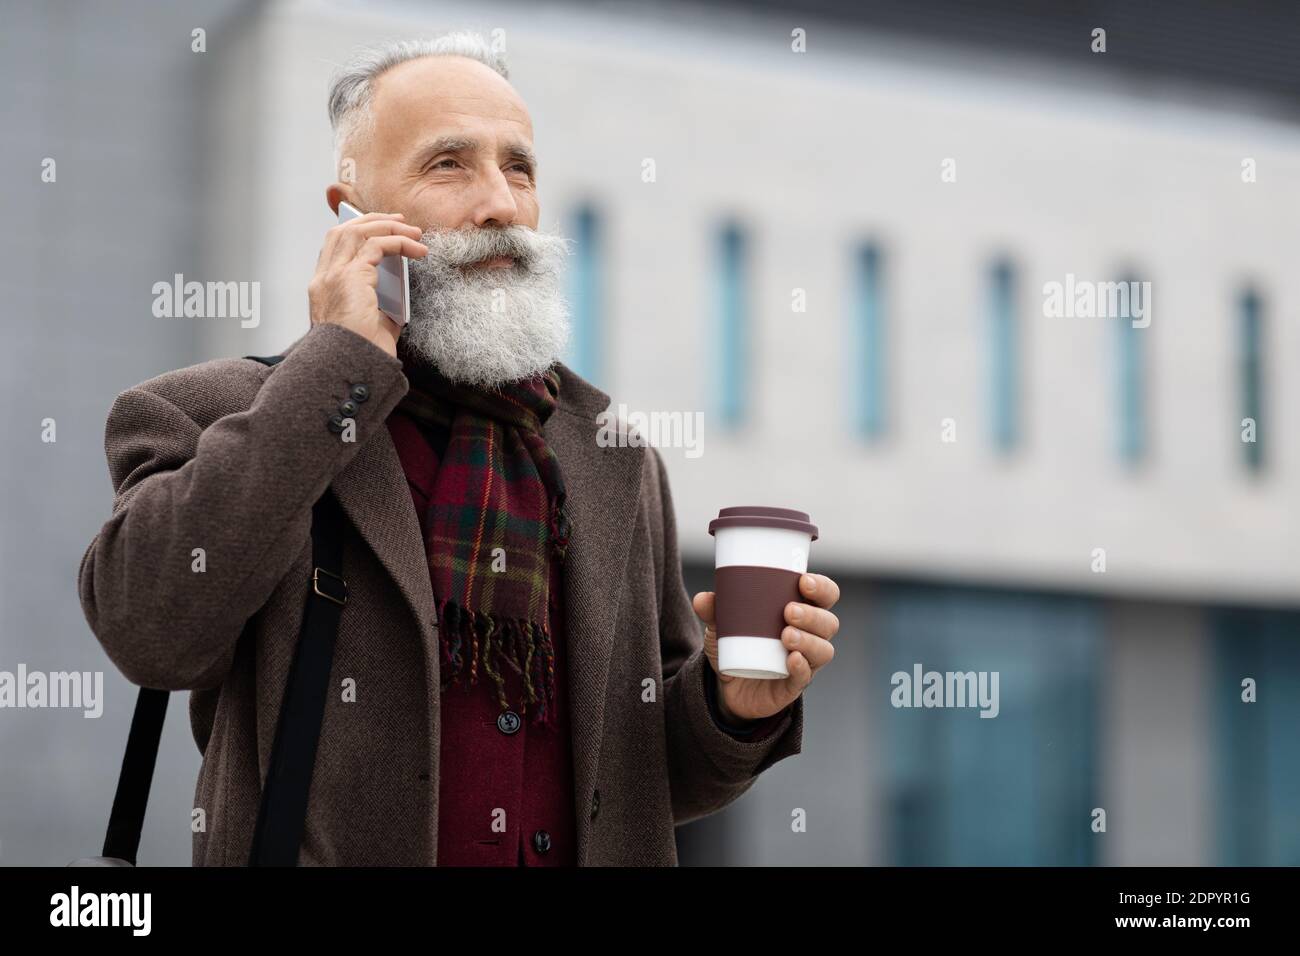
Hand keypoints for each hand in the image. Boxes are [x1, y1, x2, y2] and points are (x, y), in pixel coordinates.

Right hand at [308, 211, 426, 356]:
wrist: (351, 371)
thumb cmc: (362, 356)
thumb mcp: (370, 324)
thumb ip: (378, 303)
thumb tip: (399, 288)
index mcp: (322, 291)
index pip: (333, 249)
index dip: (355, 233)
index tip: (378, 229)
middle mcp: (322, 280)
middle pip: (341, 232)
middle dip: (371, 221)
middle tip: (398, 220)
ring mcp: (332, 277)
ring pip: (357, 232)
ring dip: (388, 227)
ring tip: (414, 232)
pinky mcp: (350, 278)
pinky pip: (377, 245)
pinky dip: (399, 242)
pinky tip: (418, 250)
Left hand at [693, 572, 840, 722]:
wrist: (728, 686)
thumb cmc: (737, 643)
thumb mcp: (723, 625)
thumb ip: (714, 610)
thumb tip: (702, 598)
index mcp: (802, 611)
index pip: (826, 596)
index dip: (823, 587)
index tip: (804, 581)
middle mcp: (811, 636)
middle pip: (828, 622)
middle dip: (813, 615)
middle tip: (788, 610)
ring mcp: (806, 661)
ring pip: (823, 650)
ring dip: (808, 640)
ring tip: (786, 635)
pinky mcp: (794, 685)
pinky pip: (806, 676)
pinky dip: (801, 667)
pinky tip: (792, 659)